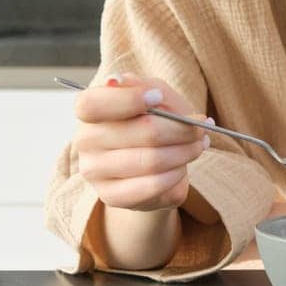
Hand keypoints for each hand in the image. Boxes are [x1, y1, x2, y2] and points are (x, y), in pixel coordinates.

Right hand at [70, 70, 211, 211]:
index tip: (158, 97)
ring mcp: (94, 171)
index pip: (93, 104)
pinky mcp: (110, 196)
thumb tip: (151, 92)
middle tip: (201, 128)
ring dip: (185, 152)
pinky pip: (151, 186)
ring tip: (197, 146)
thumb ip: (152, 89)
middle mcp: (84, 140)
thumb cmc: (149, 121)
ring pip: (151, 161)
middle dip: (181, 129)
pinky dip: (175, 175)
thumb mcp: (153, 95)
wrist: (146, 164)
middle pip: (142, 131)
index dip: (129, 99)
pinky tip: (181, 167)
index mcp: (87, 108)